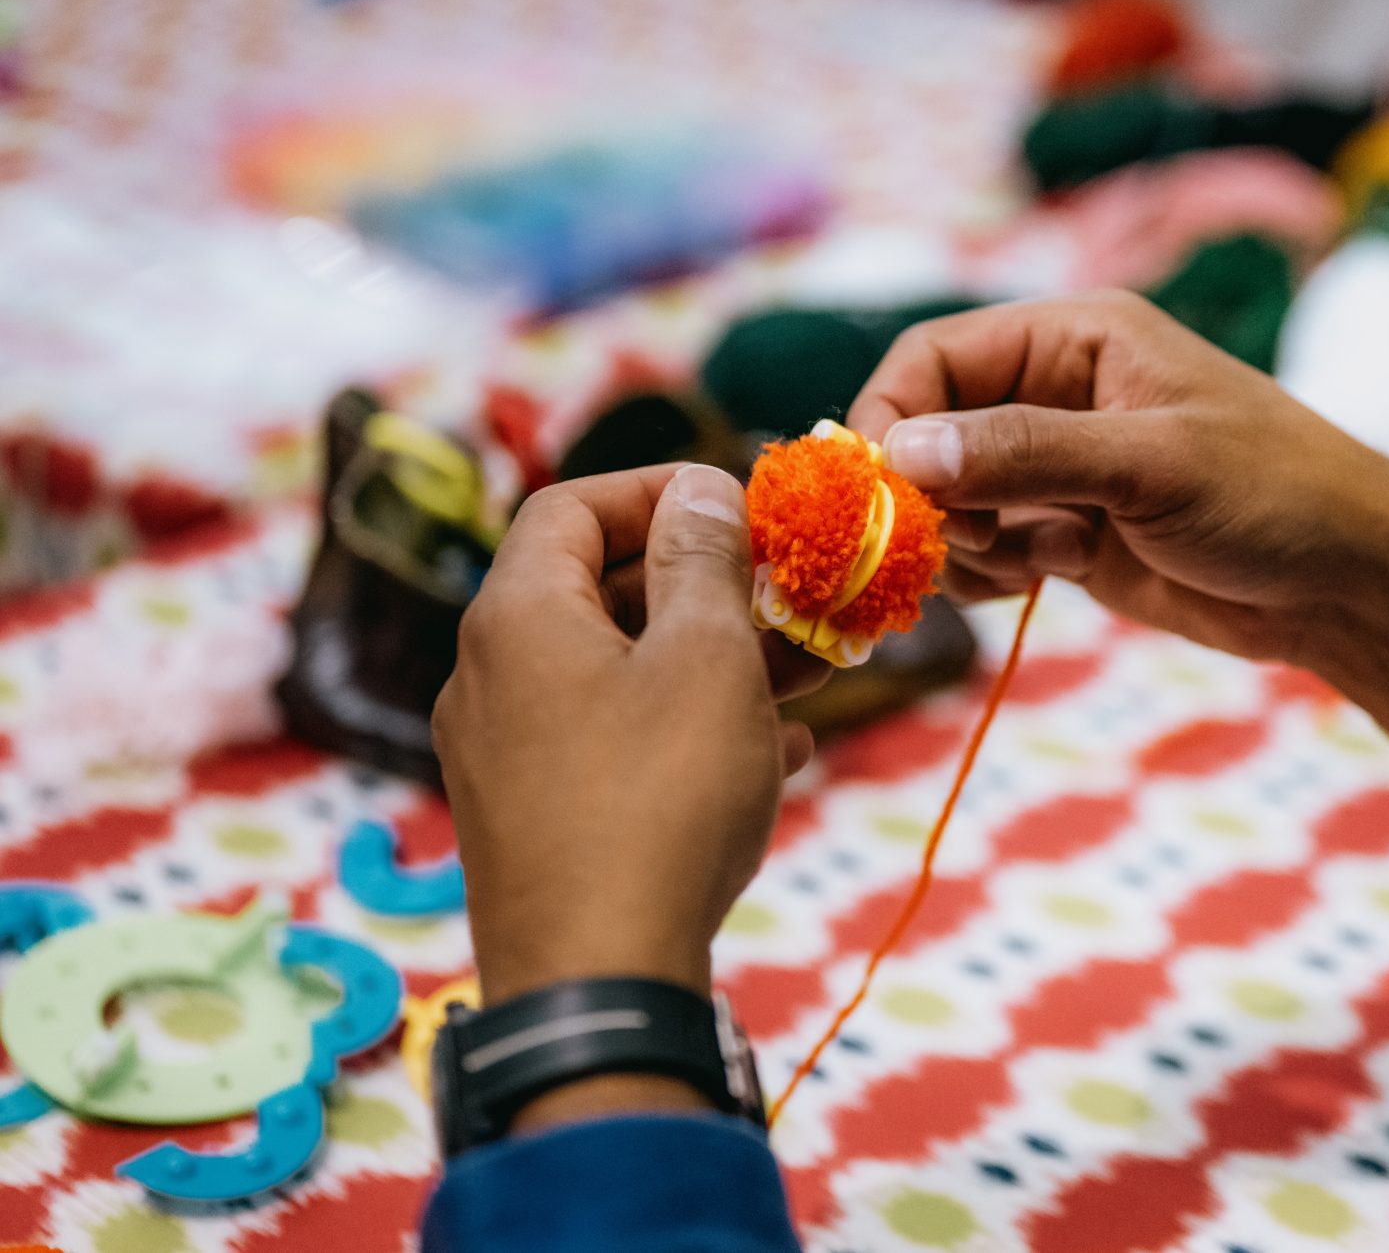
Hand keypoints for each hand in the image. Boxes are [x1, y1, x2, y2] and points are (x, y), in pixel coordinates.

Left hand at [433, 465, 827, 1009]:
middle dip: (707, 584)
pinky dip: (685, 728)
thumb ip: (705, 560)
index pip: (571, 506)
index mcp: (517, 618)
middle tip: (793, 594)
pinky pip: (611, 743)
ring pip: (616, 674)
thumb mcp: (707, 658)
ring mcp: (503, 756)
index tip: (740, 505)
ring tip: (812, 673)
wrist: (598, 985)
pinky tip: (777, 753)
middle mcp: (489, 677)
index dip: (658, 491)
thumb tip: (700, 492)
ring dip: (712, 660)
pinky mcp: (530, 821)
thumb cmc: (659, 803)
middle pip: (598, 591)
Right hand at [851, 293, 1388, 900]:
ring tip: (1029, 565)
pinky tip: (1048, 581)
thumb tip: (901, 453)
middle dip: (927, 494)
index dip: (891, 418)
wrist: (1353, 585)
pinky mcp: (1070, 532)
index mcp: (1077, 337)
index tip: (880, 496)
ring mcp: (1061, 466)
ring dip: (964, 542)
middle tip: (958, 548)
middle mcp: (1058, 392)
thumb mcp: (1150, 465)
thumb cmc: (1277, 497)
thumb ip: (1024, 455)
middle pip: (930, 430)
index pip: (935, 357)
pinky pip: (988, 547)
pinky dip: (992, 572)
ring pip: (951, 499)